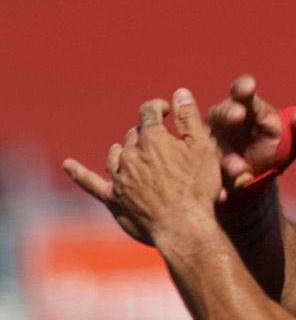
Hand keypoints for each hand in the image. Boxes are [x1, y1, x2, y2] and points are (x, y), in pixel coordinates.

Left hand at [64, 88, 222, 243]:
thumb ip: (188, 118)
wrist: (183, 227)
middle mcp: (131, 154)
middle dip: (146, 133)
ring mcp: (119, 177)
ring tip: (131, 151)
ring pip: (115, 155)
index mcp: (152, 139)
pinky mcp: (113, 199)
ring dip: (123, 149)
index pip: (149, 111)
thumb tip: (178, 93)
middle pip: (133, 134)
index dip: (159, 107)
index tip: (169, 112)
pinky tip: (68, 165)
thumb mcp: (203, 147)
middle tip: (163, 143)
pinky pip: (89, 182)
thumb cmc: (197, 186)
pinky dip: (78, 172)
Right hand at [206, 74, 295, 197]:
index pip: (241, 90)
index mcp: (246, 106)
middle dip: (229, 113)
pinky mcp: (209, 168)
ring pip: (216, 148)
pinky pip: (209, 176)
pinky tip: (224, 195)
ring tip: (241, 170)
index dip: (243, 87)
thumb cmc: (275, 139)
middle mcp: (223, 121)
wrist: (262, 171)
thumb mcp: (292, 131)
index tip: (248, 87)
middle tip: (238, 116)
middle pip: (222, 112)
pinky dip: (218, 185)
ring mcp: (214, 145)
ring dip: (227, 158)